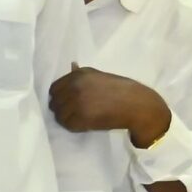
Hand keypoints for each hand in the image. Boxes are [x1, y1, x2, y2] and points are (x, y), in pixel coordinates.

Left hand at [49, 64, 171, 147]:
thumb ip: (82, 74)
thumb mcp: (100, 76)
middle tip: (76, 113)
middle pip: (54, 103)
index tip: (69, 103)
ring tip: (82, 118)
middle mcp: (75, 86)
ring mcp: (77, 102)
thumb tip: (71, 65)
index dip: (60, 98)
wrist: (138, 105)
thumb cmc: (121, 90)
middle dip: (62, 109)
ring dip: (68, 119)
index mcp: (78, 75)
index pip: (53, 89)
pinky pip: (68, 125)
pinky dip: (75, 127)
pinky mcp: (81, 117)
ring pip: (59, 116)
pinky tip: (86, 124)